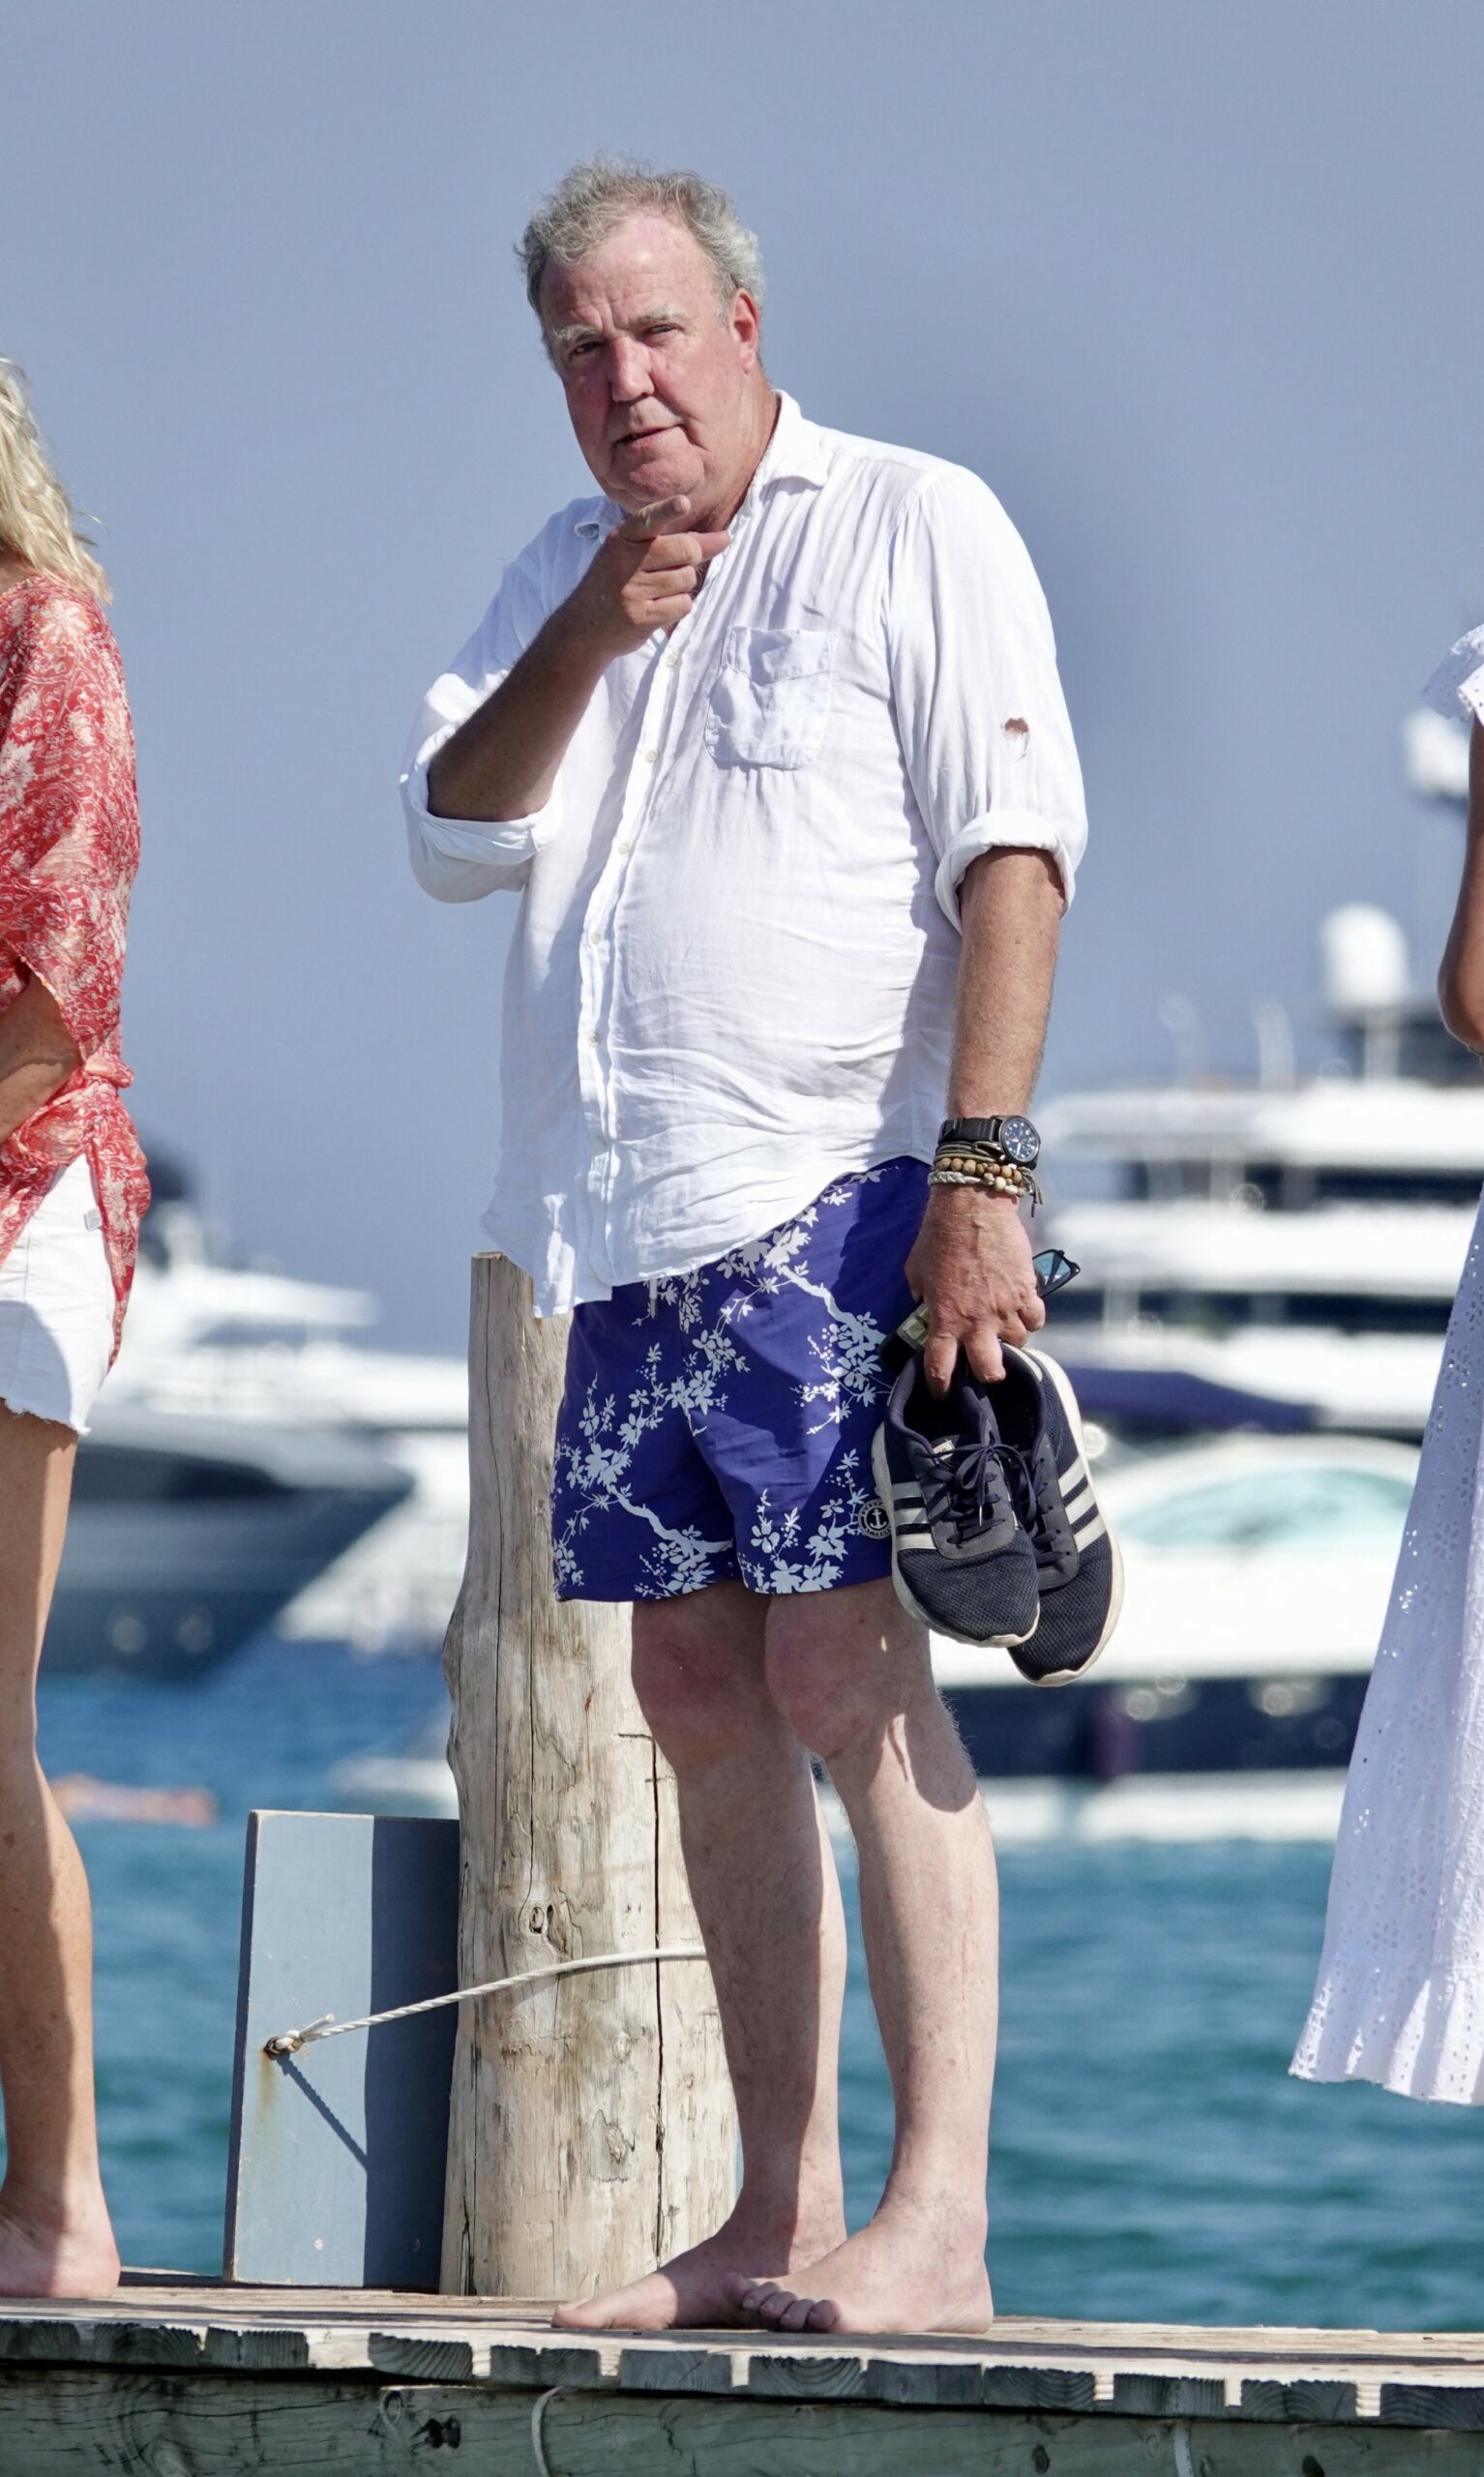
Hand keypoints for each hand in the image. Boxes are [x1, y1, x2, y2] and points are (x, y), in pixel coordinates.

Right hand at [566, 495, 730, 659]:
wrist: (585, 627)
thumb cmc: (619, 583)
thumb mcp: (635, 555)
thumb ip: (679, 543)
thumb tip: (725, 538)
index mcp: (621, 539)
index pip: (648, 520)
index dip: (668, 511)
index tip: (683, 503)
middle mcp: (624, 562)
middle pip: (685, 550)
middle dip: (692, 557)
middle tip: (676, 566)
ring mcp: (631, 591)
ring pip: (687, 579)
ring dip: (682, 586)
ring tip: (657, 591)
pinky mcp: (640, 617)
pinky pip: (683, 604)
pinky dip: (678, 606)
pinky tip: (657, 608)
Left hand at [904, 1187, 1045, 1393]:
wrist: (973, 1205)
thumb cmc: (938, 1236)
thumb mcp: (916, 1270)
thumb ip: (922, 1296)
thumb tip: (926, 1307)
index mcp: (945, 1319)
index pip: (941, 1367)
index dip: (941, 1386)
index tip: (943, 1391)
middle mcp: (977, 1322)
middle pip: (991, 1372)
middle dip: (989, 1374)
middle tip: (986, 1362)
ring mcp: (1006, 1308)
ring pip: (1019, 1344)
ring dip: (1011, 1339)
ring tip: (1003, 1325)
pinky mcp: (1027, 1291)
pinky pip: (1037, 1319)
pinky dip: (1031, 1318)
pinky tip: (1022, 1309)